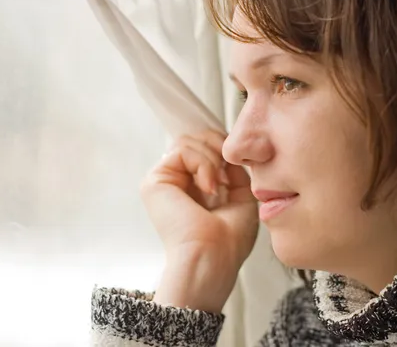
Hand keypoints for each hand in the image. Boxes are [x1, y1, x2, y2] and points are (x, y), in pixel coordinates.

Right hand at [140, 129, 258, 311]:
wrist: (213, 257)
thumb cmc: (229, 240)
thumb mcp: (242, 196)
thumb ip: (234, 170)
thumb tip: (228, 150)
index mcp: (194, 188)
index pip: (203, 149)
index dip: (222, 146)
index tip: (238, 163)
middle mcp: (176, 183)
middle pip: (194, 139)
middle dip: (218, 146)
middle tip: (229, 169)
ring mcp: (163, 182)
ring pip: (188, 142)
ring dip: (212, 158)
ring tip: (218, 185)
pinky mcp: (154, 181)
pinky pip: (182, 150)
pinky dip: (203, 163)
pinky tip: (209, 188)